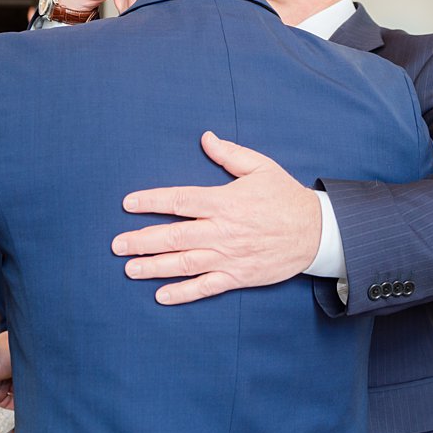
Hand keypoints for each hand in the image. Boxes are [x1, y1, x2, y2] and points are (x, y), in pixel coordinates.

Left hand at [113, 132, 320, 304]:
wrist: (316, 232)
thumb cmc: (285, 197)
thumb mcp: (261, 167)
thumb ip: (230, 154)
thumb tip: (206, 138)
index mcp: (225, 201)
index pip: (180, 200)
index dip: (151, 201)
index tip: (127, 204)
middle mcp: (222, 231)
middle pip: (174, 236)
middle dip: (142, 240)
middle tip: (116, 245)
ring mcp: (229, 256)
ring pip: (184, 264)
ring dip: (154, 267)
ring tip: (129, 269)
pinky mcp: (238, 275)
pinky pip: (206, 287)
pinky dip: (183, 293)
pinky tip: (161, 295)